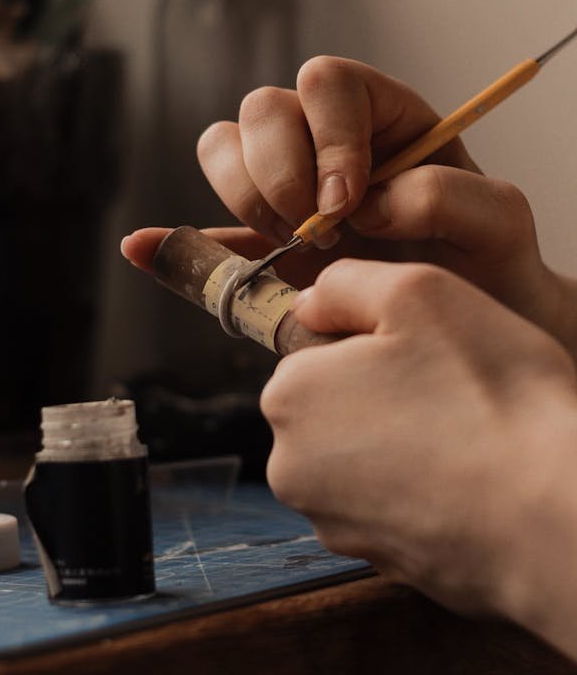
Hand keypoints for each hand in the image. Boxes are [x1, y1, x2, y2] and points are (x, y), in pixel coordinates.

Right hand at [122, 55, 576, 360]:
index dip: (326, 136)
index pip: (326, 83)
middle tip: (316, 233)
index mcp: (381, 119)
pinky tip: (146, 250)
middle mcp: (326, 144)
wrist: (466, 324)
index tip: (345, 202)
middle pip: (260, 111)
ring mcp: (287, 191)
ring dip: (243, 198)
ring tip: (290, 252)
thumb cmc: (488, 268)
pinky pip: (204, 228)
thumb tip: (365, 203)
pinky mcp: (261, 242)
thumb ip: (447, 195)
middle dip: (279, 173)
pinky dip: (173, 240)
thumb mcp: (498, 223)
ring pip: (223, 149)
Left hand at [261, 258, 576, 657]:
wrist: (551, 520)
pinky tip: (462, 482)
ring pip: (361, 456)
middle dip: (379, 393)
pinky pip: (389, 503)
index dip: (370, 342)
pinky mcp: (374, 559)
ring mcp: (331, 521)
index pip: (315, 349)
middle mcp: (291, 466)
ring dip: (399, 443)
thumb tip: (310, 303)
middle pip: (333, 405)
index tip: (418, 354)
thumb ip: (346, 284)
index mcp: (290, 396)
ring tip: (458, 439)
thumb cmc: (491, 398)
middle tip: (445, 394)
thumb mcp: (418, 293)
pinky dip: (417, 490)